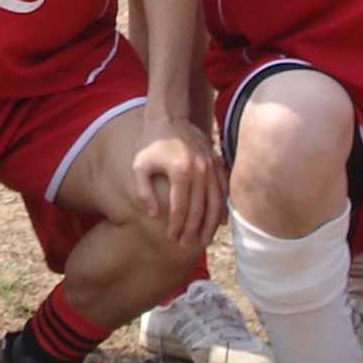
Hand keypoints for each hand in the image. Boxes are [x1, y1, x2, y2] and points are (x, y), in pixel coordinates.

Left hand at [126, 106, 222, 249]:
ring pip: (216, 202)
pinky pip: (224, 189)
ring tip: (204, 240)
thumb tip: (154, 214)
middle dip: (192, 230)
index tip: (171, 239)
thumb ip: (143, 192)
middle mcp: (200, 169)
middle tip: (186, 246)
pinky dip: (222, 207)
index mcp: (180, 170)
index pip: (180, 207)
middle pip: (199, 208)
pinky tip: (219, 221)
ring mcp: (211, 165)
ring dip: (210, 224)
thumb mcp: (139, 165)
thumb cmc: (150, 142)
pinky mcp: (217, 162)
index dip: (176, 226)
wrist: (169, 116)